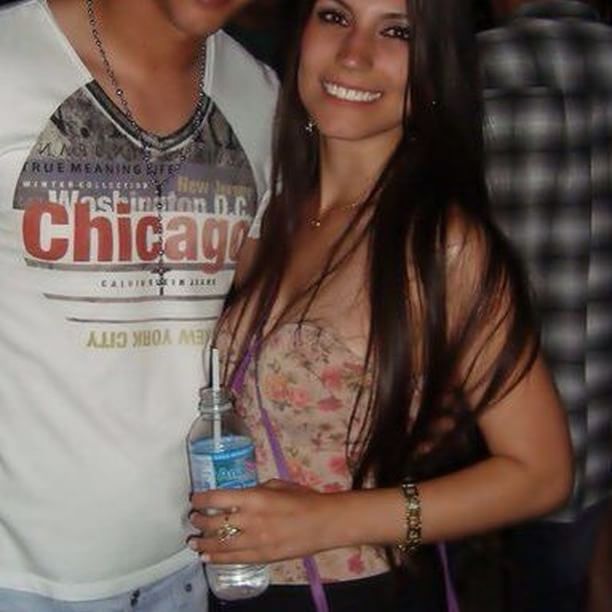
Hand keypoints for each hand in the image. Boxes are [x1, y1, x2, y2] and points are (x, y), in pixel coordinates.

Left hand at [189, 479, 337, 563]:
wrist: (324, 523)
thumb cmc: (303, 499)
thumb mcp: (278, 485)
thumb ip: (256, 490)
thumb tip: (240, 496)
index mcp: (255, 498)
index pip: (218, 498)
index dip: (202, 499)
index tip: (194, 499)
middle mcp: (250, 520)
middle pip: (215, 523)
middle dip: (199, 521)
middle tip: (192, 519)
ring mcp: (255, 541)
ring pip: (220, 545)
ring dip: (203, 543)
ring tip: (192, 542)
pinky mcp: (261, 557)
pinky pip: (234, 559)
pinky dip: (217, 559)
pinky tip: (207, 557)